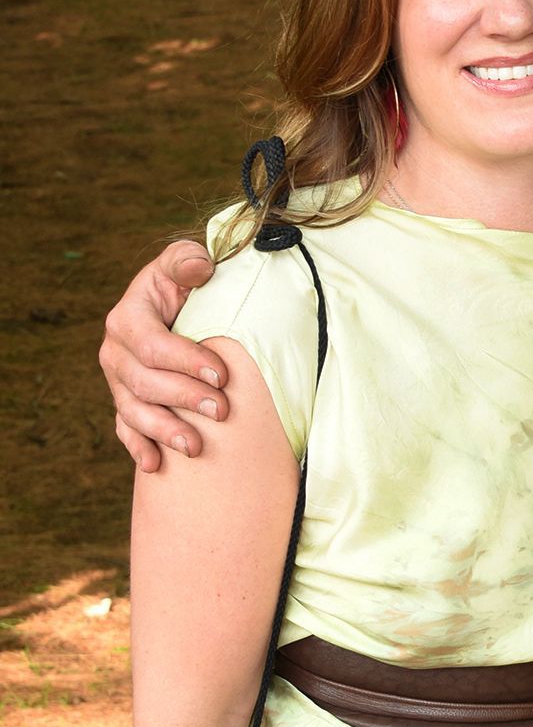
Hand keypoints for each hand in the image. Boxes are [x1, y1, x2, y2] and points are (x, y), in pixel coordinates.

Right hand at [100, 241, 226, 470]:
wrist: (180, 308)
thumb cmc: (186, 284)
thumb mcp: (186, 264)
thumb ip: (188, 261)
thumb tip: (200, 268)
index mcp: (128, 318)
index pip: (152, 345)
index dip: (186, 361)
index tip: (222, 373)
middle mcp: (115, 352)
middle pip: (144, 383)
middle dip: (184, 398)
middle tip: (222, 410)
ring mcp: (117, 382)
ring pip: (133, 412)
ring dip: (164, 431)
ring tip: (196, 447)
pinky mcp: (125, 403)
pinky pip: (125, 430)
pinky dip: (139, 448)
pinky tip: (155, 465)